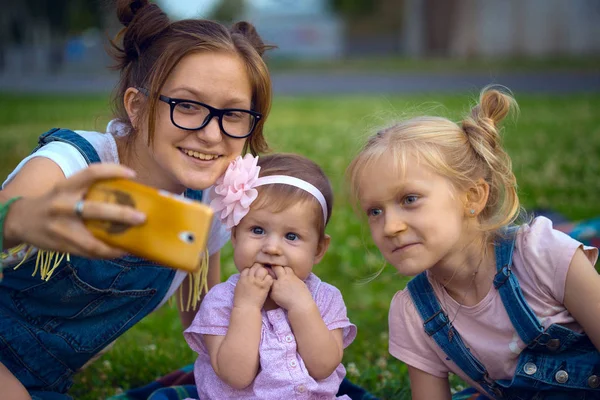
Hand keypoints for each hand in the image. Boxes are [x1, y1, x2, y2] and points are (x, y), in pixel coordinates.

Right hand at [4, 164, 145, 257]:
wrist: (20, 220)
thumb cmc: (54, 203)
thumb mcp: (66, 190)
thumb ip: (89, 190)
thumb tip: (127, 195)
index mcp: (66, 187)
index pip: (91, 172)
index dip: (113, 171)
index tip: (132, 175)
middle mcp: (63, 205)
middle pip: (96, 210)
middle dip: (122, 214)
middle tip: (142, 217)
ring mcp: (62, 228)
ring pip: (94, 239)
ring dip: (118, 242)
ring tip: (135, 241)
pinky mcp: (63, 245)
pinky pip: (90, 252)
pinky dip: (108, 252)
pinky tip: (121, 250)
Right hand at [233, 263, 272, 310]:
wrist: (246, 309)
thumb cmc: (241, 301)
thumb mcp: (238, 288)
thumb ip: (242, 280)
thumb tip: (246, 276)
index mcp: (242, 278)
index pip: (248, 268)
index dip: (251, 270)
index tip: (254, 274)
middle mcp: (250, 278)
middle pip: (256, 266)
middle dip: (259, 268)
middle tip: (261, 274)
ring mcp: (257, 282)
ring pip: (263, 270)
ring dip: (265, 273)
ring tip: (265, 278)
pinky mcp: (264, 286)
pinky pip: (269, 278)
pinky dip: (270, 279)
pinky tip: (269, 283)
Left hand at [269, 266, 312, 311]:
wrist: (300, 305)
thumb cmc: (303, 295)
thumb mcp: (300, 282)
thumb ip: (293, 278)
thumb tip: (290, 277)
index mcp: (290, 275)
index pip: (284, 267)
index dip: (282, 268)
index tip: (281, 269)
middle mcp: (283, 278)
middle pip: (276, 268)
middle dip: (274, 268)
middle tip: (271, 269)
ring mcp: (277, 285)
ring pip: (270, 278)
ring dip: (270, 279)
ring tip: (270, 282)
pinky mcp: (273, 293)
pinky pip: (270, 289)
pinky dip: (271, 291)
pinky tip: (274, 294)